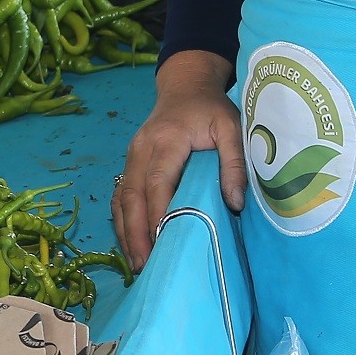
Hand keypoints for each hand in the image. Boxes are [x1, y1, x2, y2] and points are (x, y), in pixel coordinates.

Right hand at [113, 50, 244, 271]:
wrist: (186, 87)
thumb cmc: (211, 109)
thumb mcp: (232, 128)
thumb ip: (235, 163)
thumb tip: (234, 203)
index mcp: (166, 139)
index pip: (157, 182)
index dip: (156, 214)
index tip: (162, 244)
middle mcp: (141, 148)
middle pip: (132, 194)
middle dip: (135, 232)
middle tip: (143, 267)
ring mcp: (131, 155)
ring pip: (121, 197)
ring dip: (126, 231)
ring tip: (136, 264)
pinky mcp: (130, 163)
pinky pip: (120, 194)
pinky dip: (122, 221)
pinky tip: (130, 243)